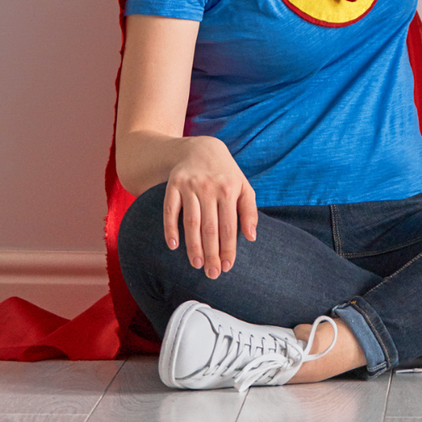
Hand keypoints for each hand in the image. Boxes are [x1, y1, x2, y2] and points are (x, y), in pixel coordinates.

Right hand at [162, 135, 257, 279]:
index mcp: (229, 189)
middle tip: (212, 273)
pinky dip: (170, 228)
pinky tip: (173, 246)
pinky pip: (170, 210)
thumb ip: (249, 211)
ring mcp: (190, 186)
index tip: (227, 267)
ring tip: (196, 264)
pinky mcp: (173, 185)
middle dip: (211, 253)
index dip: (228, 248)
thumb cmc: (225, 174)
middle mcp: (209, 188)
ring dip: (193, 246)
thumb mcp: (243, 187)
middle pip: (210, 227)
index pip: (229, 226)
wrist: (200, 148)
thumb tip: (251, 237)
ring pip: (191, 222)